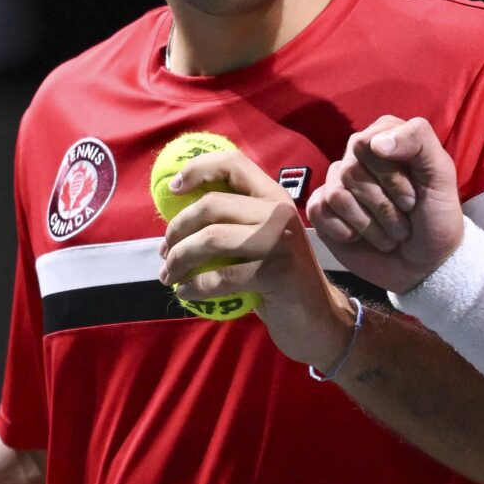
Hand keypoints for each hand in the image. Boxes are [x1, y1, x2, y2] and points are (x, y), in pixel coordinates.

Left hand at [158, 149, 354, 370]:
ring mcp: (280, 241)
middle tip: (164, 251)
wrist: (319, 320)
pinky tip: (185, 292)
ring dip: (179, 259)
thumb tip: (177, 211)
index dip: (198, 169)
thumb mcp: (263, 241)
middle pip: (212, 204)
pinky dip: (194, 286)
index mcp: (274, 197)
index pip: (233, 163)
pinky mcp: (276, 272)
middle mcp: (279, 212)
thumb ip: (234, 221)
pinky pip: (220, 276)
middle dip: (177, 228)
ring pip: (211, 239)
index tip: (172, 188)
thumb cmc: (280, 280)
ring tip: (169, 275)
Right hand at [306, 115, 465, 293]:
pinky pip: (318, 211)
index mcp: (385, 135)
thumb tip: (375, 143)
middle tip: (404, 220)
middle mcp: (358, 155)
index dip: (390, 176)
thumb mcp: (441, 174)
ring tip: (389, 234)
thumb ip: (418, 141)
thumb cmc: (436, 215)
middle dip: (383, 206)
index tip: (413, 197)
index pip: (367, 144)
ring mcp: (338, 183)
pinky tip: (359, 237)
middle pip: (352, 172)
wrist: (426, 263)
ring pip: (337, 195)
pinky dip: (343, 231)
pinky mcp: (324, 211)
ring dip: (370, 225)